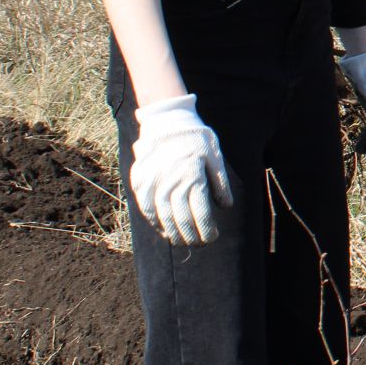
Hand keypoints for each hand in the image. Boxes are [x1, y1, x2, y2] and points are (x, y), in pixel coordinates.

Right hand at [131, 94, 232, 246]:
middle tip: (199, 244)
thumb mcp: (214, 156)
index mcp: (192, 175)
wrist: (166, 120)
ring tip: (182, 242)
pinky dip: (155, 222)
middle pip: (181, 218)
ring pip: (163, 216)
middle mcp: (171, 181)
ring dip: (172, 233)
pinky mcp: (141, 181)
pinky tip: (164, 230)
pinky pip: (146, 207)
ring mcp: (153, 181)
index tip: (212, 238)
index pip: (200, 213)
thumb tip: (225, 207)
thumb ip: (220, 183)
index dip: (206, 230)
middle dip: (191, 236)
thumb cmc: (196, 137)